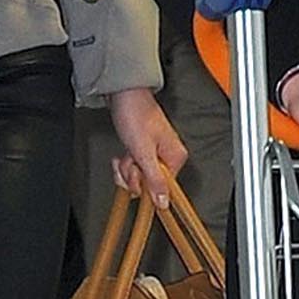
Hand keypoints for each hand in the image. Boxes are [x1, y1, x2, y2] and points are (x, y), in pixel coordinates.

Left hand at [108, 88, 188, 205]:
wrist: (123, 96)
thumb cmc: (135, 116)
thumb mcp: (143, 152)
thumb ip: (154, 179)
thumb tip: (164, 202)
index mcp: (175, 157)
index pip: (163, 188)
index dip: (145, 186)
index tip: (136, 175)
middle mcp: (168, 157)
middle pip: (149, 183)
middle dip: (133, 175)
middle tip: (130, 159)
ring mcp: (155, 154)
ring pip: (139, 177)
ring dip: (127, 169)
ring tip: (126, 153)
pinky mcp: (144, 151)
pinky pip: (134, 168)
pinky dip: (125, 163)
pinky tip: (122, 154)